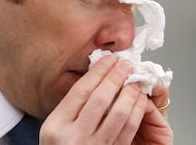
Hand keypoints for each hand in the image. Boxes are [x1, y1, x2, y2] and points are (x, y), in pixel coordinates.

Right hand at [39, 55, 172, 143]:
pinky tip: (140, 99)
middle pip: (100, 98)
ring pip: (118, 112)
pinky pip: (129, 128)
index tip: (110, 59)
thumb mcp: (57, 128)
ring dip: (130, 92)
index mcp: (55, 125)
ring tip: (135, 80)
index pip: (80, 90)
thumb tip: (98, 75)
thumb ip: (73, 107)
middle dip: (116, 77)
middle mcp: (72, 137)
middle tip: (126, 65)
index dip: (98, 71)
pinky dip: (137, 110)